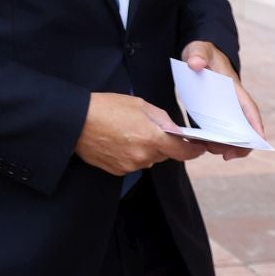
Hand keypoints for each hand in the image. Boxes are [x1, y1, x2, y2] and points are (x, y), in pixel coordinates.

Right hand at [75, 92, 205, 176]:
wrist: (75, 122)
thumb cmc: (105, 108)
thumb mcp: (139, 105)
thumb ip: (161, 119)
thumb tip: (174, 131)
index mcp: (152, 138)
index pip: (182, 152)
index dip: (194, 151)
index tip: (199, 148)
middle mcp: (143, 157)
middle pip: (164, 154)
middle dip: (162, 143)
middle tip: (148, 128)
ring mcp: (129, 166)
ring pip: (148, 159)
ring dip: (145, 149)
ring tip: (127, 132)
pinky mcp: (117, 171)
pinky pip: (133, 163)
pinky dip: (131, 154)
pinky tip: (117, 141)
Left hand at [182, 40, 265, 160]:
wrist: (196, 56)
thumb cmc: (203, 53)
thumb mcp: (199, 50)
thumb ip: (198, 54)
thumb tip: (195, 64)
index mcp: (234, 88)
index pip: (249, 107)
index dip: (255, 124)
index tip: (259, 139)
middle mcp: (232, 102)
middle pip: (243, 126)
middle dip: (240, 143)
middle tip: (228, 156)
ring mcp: (222, 109)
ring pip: (229, 131)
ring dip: (225, 144)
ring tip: (211, 151)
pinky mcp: (210, 113)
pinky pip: (215, 130)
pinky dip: (212, 140)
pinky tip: (201, 146)